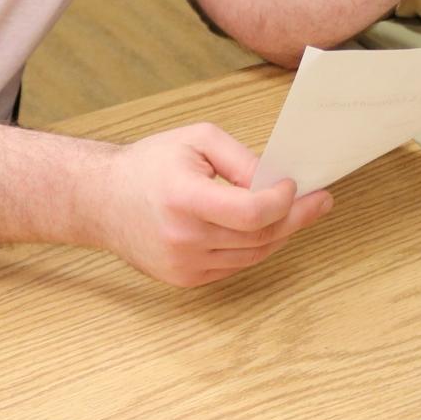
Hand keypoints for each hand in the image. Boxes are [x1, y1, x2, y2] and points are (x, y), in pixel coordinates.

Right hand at [90, 122, 332, 287]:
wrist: (101, 200)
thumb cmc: (149, 165)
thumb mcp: (197, 140)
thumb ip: (241, 158)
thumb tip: (276, 181)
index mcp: (183, 198)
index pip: (250, 213)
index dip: (283, 202)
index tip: (296, 186)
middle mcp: (183, 238)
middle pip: (259, 237)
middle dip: (295, 218)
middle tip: (318, 201)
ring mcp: (182, 265)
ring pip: (252, 256)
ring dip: (279, 235)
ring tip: (295, 212)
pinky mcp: (184, 279)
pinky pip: (235, 266)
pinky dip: (254, 248)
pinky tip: (263, 228)